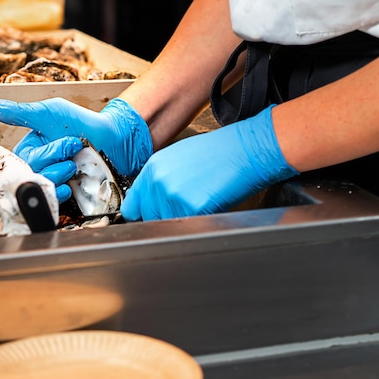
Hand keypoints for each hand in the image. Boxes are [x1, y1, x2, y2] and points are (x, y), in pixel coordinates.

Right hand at [0, 98, 152, 199]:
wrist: (115, 139)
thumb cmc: (83, 123)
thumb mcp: (50, 113)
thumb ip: (20, 113)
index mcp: (30, 149)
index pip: (22, 160)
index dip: (42, 153)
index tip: (63, 143)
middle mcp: (38, 167)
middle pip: (32, 174)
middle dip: (53, 162)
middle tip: (73, 150)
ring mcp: (52, 182)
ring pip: (42, 188)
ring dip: (59, 176)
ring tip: (75, 166)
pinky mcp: (65, 196)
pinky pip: (52, 202)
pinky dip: (59, 196)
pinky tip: (69, 189)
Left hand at [120, 105, 298, 220]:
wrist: (247, 150)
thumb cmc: (220, 154)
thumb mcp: (179, 159)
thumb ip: (160, 179)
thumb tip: (151, 200)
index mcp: (152, 168)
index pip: (132, 205)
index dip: (144, 213)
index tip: (152, 216)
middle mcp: (157, 181)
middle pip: (148, 218)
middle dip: (164, 218)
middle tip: (185, 208)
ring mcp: (171, 195)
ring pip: (166, 225)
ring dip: (181, 222)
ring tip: (200, 204)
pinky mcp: (189, 207)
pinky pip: (186, 227)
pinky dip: (196, 224)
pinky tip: (208, 207)